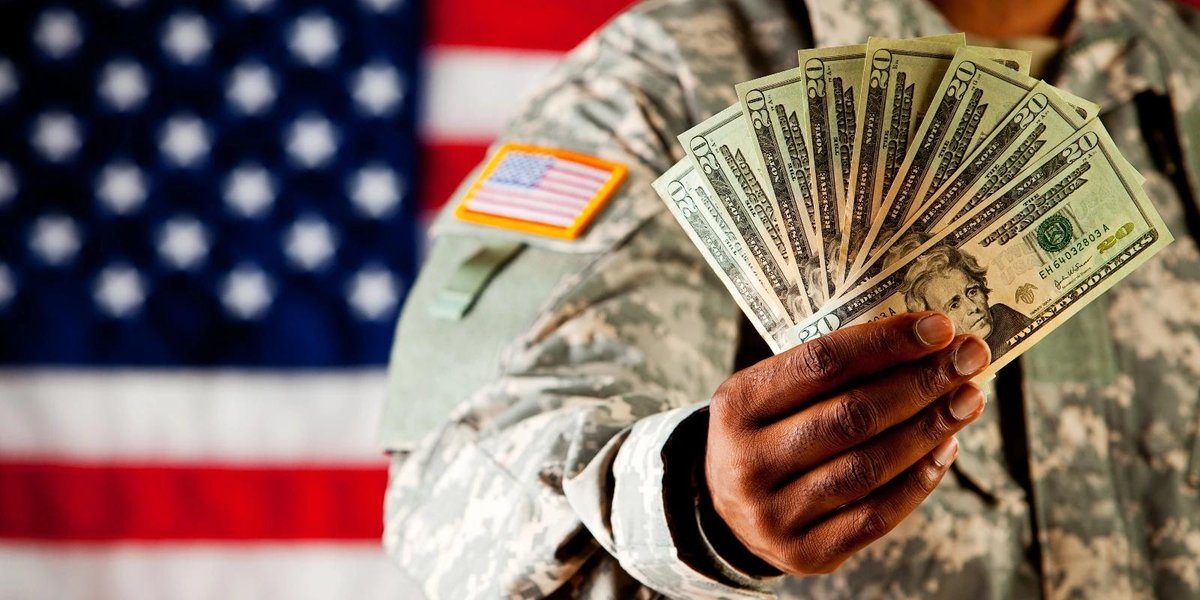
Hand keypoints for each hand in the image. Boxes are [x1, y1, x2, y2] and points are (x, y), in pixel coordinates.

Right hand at [704, 311, 990, 574]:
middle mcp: (748, 461)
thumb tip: (926, 345)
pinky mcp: (803, 553)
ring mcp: (774, 513)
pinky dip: (918, 480)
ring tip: (967, 400)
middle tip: (970, 358)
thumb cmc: (768, 433)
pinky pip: (875, 516)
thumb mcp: (771, 394)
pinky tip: (945, 450)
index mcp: (737, 404)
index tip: (940, 327)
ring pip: (868, 467)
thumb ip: (829, 373)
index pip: (821, 364)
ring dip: (928, 430)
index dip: (886, 343)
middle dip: (921, 383)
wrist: (727, 512)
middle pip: (851, 416)